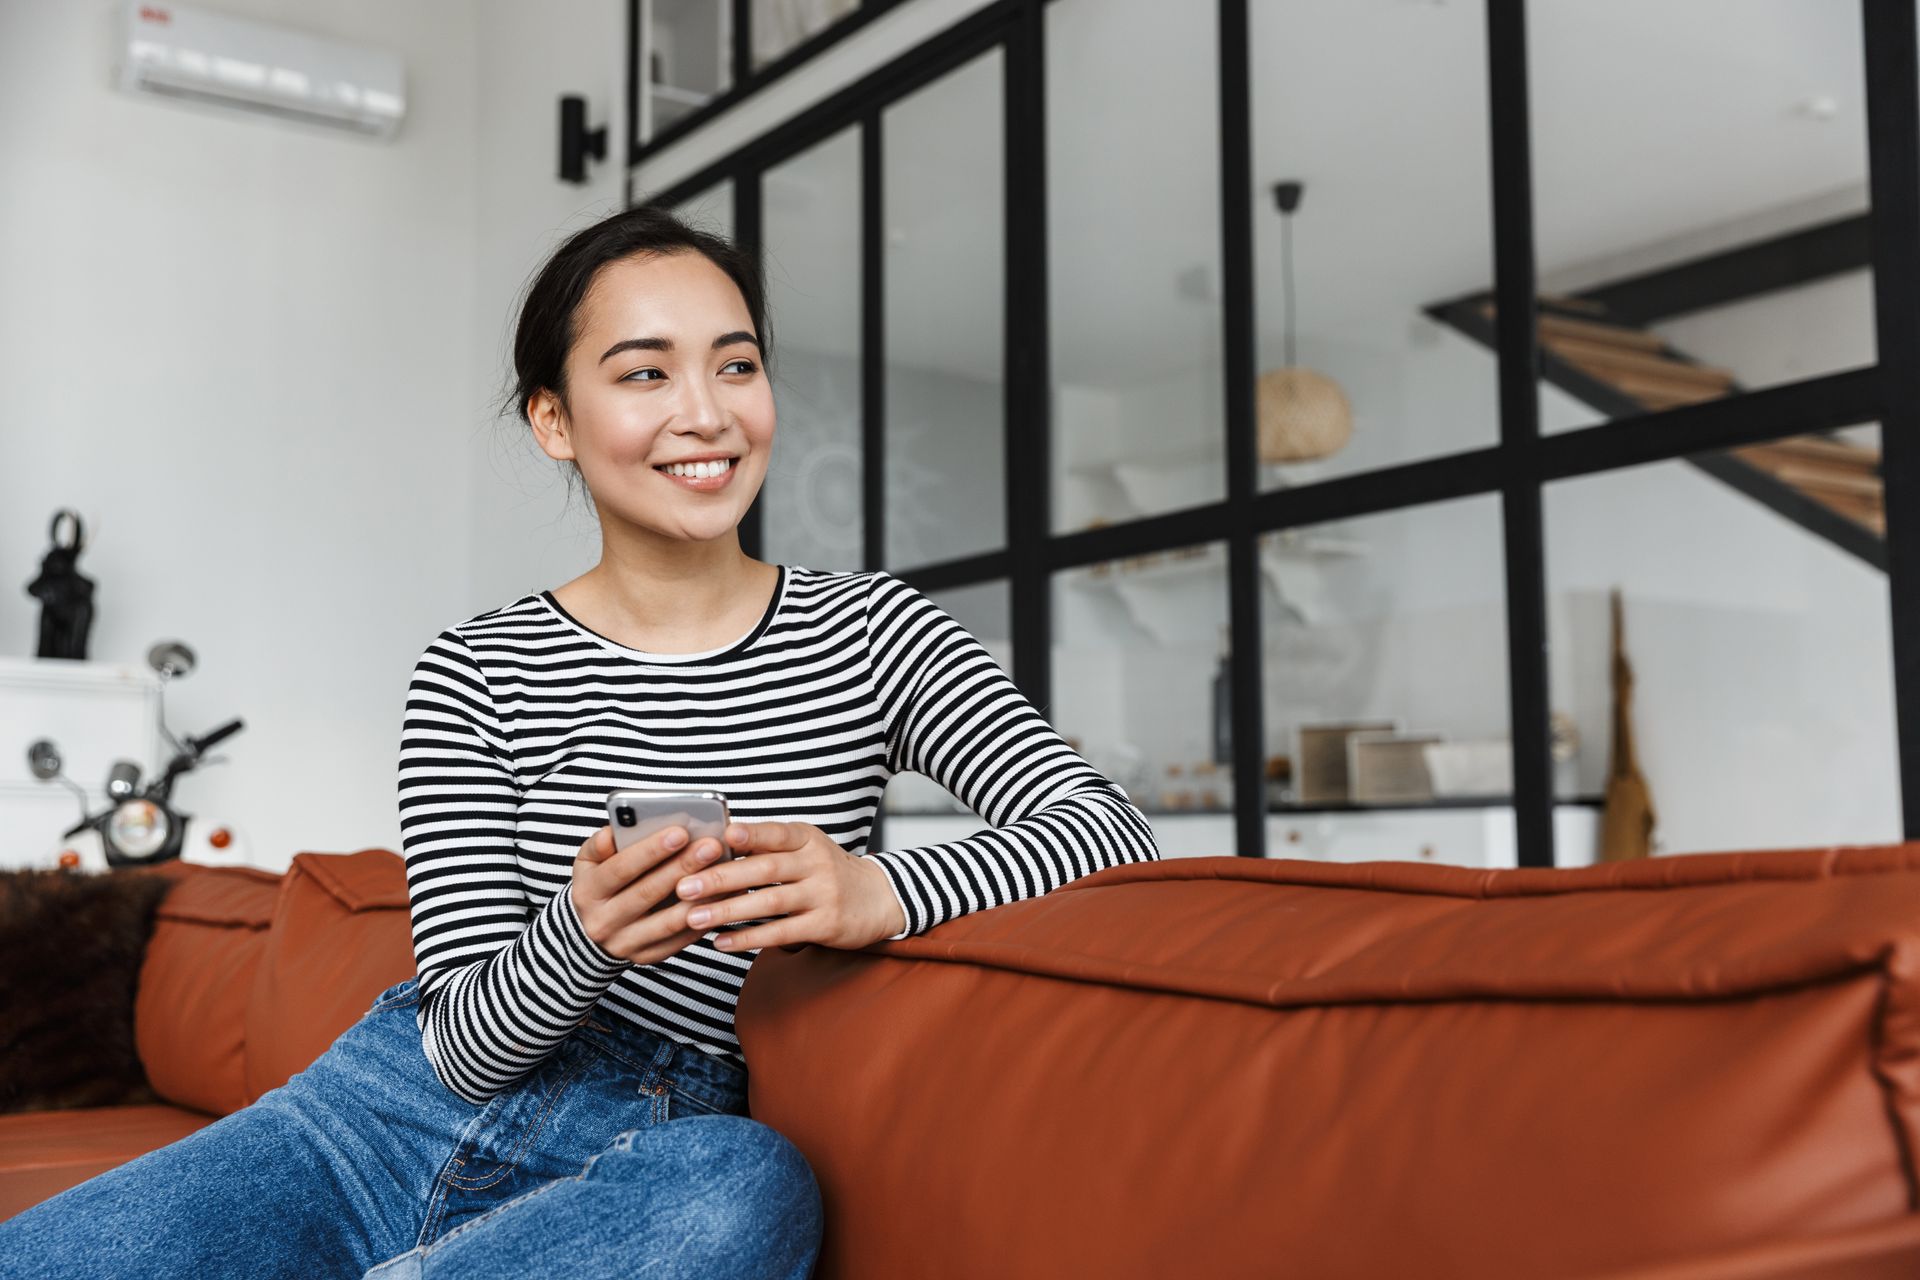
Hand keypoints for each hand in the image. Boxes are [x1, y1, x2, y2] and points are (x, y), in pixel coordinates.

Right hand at [569, 823, 734, 964]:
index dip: (651, 850)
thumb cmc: (599, 884)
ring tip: (724, 872)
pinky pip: (681, 939)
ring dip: (699, 896)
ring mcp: (625, 944)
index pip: (620, 869)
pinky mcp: (648, 956)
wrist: (591, 931)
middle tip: (711, 846)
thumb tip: (613, 830)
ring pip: (668, 921)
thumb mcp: (588, 862)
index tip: (681, 832)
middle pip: (647, 893)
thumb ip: (600, 845)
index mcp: (588, 892)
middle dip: (682, 867)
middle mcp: (602, 922)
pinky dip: (704, 917)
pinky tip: (724, 897)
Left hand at [672, 821, 906, 953]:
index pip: (775, 833)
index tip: (721, 836)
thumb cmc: (828, 873)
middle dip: (721, 878)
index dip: (750, 834)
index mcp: (808, 838)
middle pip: (765, 869)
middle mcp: (818, 863)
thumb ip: (770, 846)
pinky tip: (721, 942)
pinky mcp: (826, 924)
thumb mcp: (807, 849)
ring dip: (728, 911)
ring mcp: (823, 894)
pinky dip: (748, 938)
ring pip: (769, 902)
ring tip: (693, 917)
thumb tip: (718, 843)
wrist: (878, 900)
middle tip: (684, 886)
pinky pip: (781, 932)